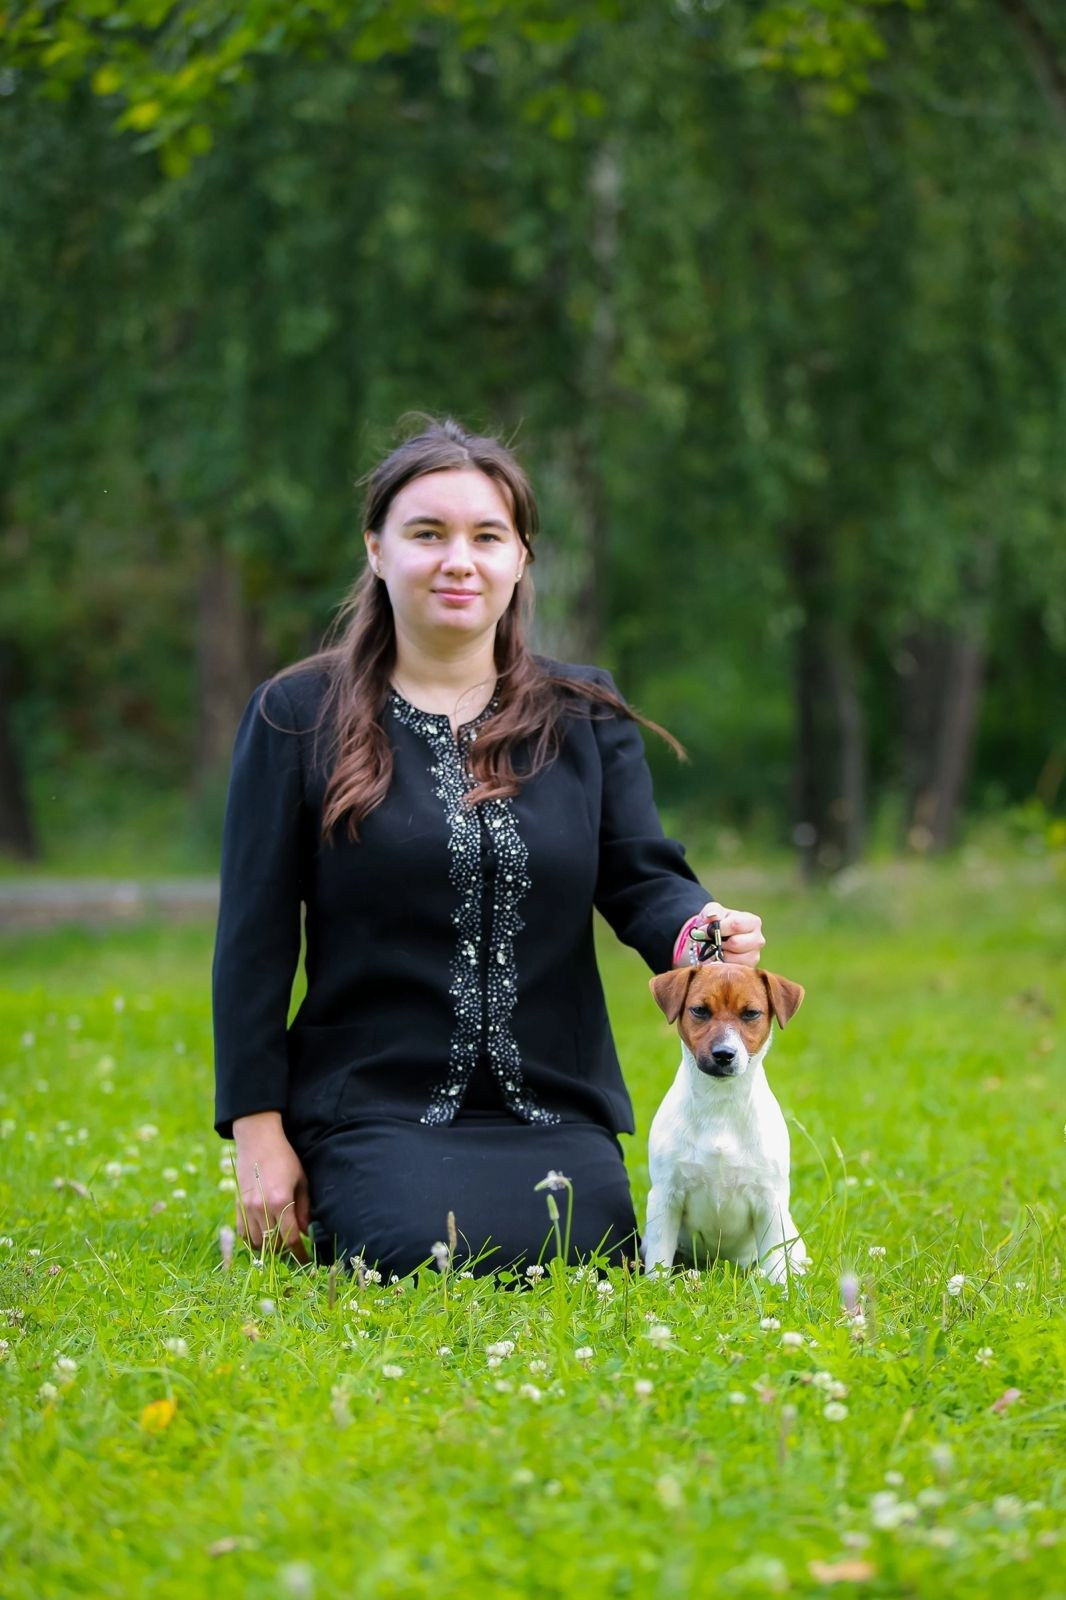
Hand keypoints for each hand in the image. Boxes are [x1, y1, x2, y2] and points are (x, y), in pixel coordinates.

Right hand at [232, 1111, 310, 1263]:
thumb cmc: (284, 1158)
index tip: (306, 1262)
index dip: (300, 1254)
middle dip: (285, 1251)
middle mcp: (261, 1209)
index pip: (291, 1239)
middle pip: (273, 1245)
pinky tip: (263, 1236)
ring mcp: (246, 1209)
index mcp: (280, 1202)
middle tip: (294, 1250)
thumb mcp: (301, 1180)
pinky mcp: (237, 1206)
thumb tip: (305, 1232)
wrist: (257, 1140)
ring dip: (269, 1247)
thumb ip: (303, 1209)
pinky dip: (252, 1241)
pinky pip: (242, 1234)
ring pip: (257, 1243)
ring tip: (279, 1243)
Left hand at [696, 900, 764, 966]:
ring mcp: (754, 957)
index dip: (717, 928)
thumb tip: (713, 916)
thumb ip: (712, 911)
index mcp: (752, 922)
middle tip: (708, 941)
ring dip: (718, 955)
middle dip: (717, 943)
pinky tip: (716, 958)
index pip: (736, 925)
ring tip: (714, 949)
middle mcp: (758, 940)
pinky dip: (719, 965)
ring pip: (732, 959)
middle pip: (736, 943)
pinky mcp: (747, 970)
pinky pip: (730, 971)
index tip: (704, 931)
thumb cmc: (716, 923)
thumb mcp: (712, 911)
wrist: (715, 939)